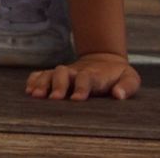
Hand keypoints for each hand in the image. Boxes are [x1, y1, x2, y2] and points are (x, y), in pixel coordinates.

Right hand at [26, 52, 140, 100]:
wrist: (104, 60)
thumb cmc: (118, 75)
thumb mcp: (130, 78)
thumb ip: (127, 86)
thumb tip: (118, 95)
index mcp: (95, 74)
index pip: (86, 78)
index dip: (81, 87)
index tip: (77, 99)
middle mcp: (76, 71)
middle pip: (62, 73)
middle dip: (57, 85)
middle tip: (54, 99)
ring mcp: (65, 72)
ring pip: (50, 73)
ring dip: (42, 83)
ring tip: (35, 96)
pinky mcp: (56, 75)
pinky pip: (41, 74)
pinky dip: (34, 80)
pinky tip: (29, 91)